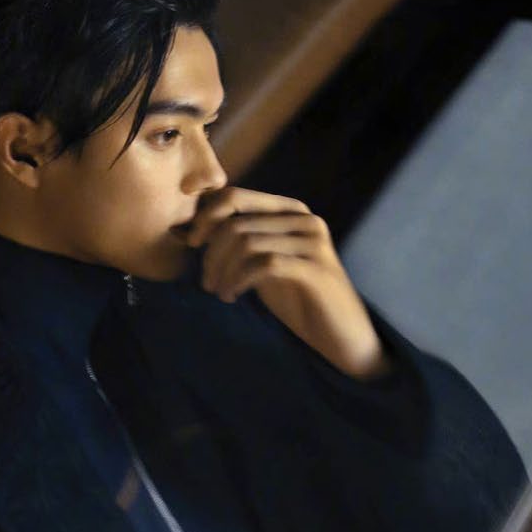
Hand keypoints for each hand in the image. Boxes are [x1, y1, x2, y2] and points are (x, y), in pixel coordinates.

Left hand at [184, 186, 390, 379]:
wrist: (340, 335)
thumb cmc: (300, 300)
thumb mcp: (264, 265)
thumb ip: (241, 243)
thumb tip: (195, 230)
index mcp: (290, 210)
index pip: (236, 196)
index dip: (205, 217)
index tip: (191, 243)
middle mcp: (304, 218)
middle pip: (237, 221)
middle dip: (211, 252)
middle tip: (205, 281)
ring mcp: (312, 242)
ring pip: (247, 242)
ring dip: (222, 270)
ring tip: (219, 292)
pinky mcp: (315, 268)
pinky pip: (264, 264)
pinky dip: (239, 280)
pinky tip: (231, 296)